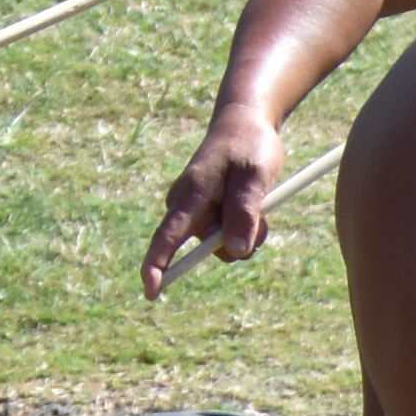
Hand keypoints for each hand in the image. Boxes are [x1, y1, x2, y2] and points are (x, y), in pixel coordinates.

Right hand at [141, 100, 283, 298]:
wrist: (244, 122)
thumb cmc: (249, 145)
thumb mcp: (255, 177)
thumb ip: (244, 213)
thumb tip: (235, 251)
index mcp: (192, 193)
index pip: (168, 236)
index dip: (157, 266)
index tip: (152, 293)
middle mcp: (186, 203)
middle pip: (212, 247)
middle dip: (241, 241)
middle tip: (263, 214)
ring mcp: (196, 208)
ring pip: (223, 244)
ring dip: (246, 233)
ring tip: (257, 201)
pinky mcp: (206, 210)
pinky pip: (227, 234)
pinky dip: (244, 227)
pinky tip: (251, 201)